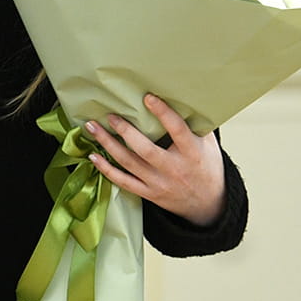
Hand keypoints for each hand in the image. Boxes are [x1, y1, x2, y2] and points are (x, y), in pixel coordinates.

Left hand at [85, 93, 225, 225]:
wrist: (208, 204)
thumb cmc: (206, 167)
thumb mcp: (208, 144)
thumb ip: (196, 123)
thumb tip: (182, 96)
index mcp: (192, 153)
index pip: (177, 130)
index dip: (163, 113)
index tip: (147, 97)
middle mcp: (173, 169)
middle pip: (145, 150)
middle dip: (125, 131)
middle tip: (110, 115)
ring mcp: (159, 183)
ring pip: (129, 163)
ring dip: (108, 144)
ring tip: (92, 127)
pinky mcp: (148, 193)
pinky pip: (123, 182)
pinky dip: (106, 169)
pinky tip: (93, 156)